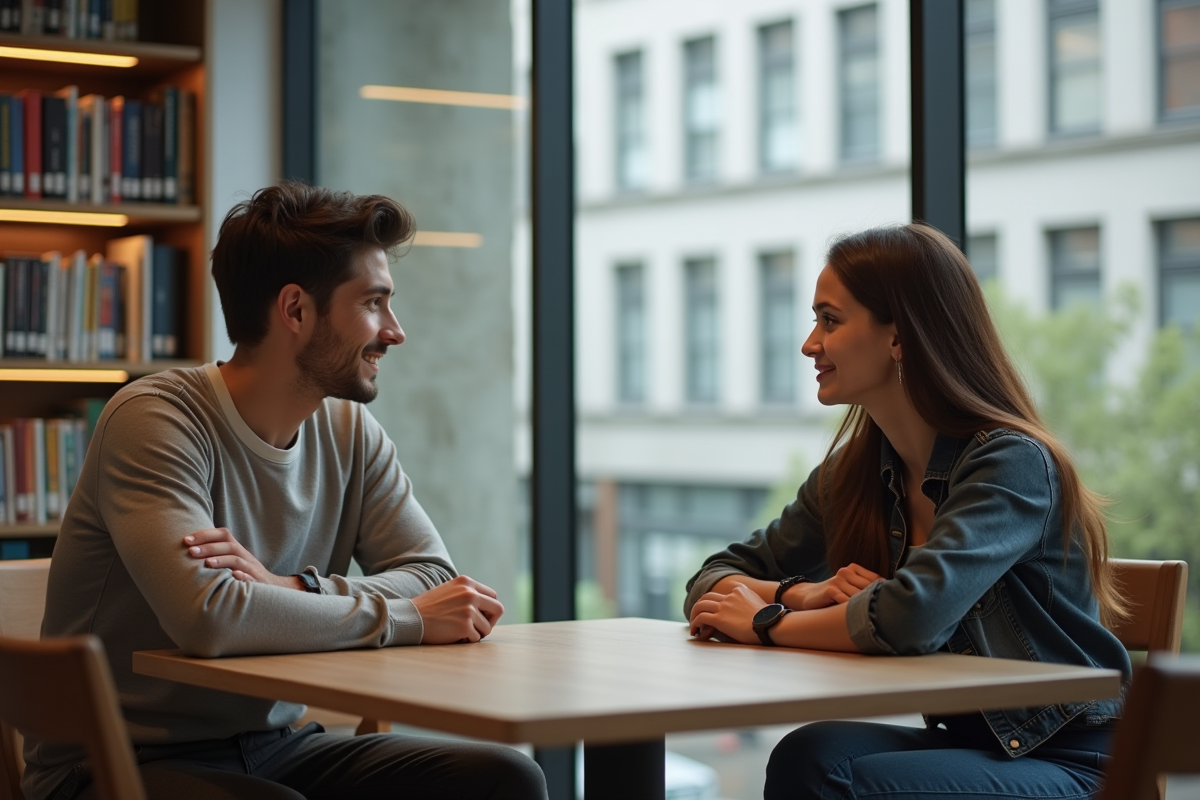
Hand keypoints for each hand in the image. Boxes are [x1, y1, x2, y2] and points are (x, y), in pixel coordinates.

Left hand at [183, 528, 302, 590]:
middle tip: (191, 551)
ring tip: (207, 563)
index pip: (223, 534)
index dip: (205, 534)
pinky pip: (252, 579)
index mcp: (237, 550)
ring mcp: (252, 570)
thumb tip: (189, 548)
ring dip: (223, 560)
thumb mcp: (233, 561)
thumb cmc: (245, 574)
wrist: (273, 587)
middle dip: (209, 548)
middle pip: (229, 546)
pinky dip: (243, 577)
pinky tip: (234, 576)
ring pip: (238, 561)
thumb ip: (217, 553)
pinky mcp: (258, 583)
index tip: (186, 540)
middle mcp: (245, 557)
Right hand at [411, 575, 503, 643]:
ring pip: (487, 627)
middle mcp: (470, 593)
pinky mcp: (465, 625)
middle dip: (491, 621)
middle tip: (479, 627)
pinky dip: (466, 640)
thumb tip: (487, 607)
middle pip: (498, 609)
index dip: (489, 608)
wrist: (410, 618)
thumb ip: (467, 594)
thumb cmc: (428, 608)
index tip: (481, 616)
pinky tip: (453, 635)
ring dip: (476, 633)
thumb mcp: (449, 591)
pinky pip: (476, 638)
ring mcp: (469, 609)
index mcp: (467, 582)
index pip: (493, 595)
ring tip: (459, 631)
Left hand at [688, 584, 767, 644]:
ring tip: (694, 625)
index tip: (712, 611)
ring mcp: (724, 606)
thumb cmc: (769, 619)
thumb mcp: (760, 604)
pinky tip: (696, 631)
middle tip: (698, 616)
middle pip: (707, 597)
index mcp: (739, 590)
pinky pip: (701, 618)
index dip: (714, 602)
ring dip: (694, 614)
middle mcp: (729, 596)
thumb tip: (749, 613)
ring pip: (700, 605)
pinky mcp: (719, 618)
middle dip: (700, 606)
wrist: (769, 624)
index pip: (721, 593)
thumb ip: (750, 603)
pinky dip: (695, 624)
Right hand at [783, 564, 881, 609]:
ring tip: (872, 616)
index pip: (875, 578)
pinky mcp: (830, 590)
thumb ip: (864, 588)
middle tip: (886, 611)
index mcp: (853, 568)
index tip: (892, 601)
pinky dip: (851, 608)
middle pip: (869, 587)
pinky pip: (846, 600)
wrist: (807, 596)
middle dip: (877, 599)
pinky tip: (855, 616)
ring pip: (859, 595)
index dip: (884, 590)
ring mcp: (838, 580)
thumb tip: (889, 597)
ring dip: (865, 606)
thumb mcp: (849, 587)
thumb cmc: (833, 594)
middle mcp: (846, 572)